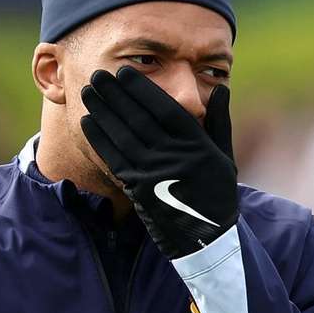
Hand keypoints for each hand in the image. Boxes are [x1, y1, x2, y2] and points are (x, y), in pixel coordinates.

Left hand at [80, 66, 237, 258]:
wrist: (206, 240)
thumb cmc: (217, 193)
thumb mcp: (225, 157)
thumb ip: (219, 121)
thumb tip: (220, 90)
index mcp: (197, 145)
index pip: (165, 109)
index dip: (142, 89)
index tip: (125, 73)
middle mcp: (174, 157)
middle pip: (139, 118)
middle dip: (116, 94)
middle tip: (98, 74)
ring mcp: (154, 174)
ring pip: (122, 136)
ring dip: (103, 112)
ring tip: (88, 92)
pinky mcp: (139, 190)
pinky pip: (114, 159)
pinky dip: (100, 139)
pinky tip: (88, 122)